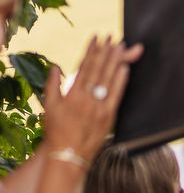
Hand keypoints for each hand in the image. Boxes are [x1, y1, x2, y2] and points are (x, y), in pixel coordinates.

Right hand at [43, 36, 143, 161]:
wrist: (68, 154)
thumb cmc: (57, 130)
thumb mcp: (49, 107)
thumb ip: (52, 85)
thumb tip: (56, 67)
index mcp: (71, 94)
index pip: (84, 66)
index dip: (91, 51)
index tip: (96, 38)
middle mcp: (86, 98)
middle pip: (98, 70)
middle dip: (105, 52)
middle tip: (112, 37)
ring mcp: (99, 106)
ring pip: (108, 79)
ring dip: (115, 61)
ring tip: (121, 46)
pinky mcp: (109, 115)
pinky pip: (117, 94)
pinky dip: (121, 81)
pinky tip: (125, 68)